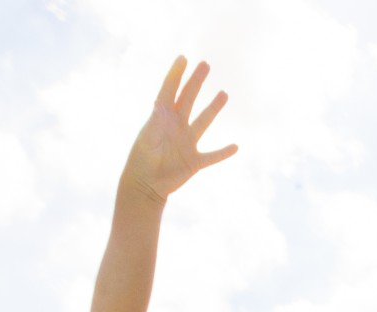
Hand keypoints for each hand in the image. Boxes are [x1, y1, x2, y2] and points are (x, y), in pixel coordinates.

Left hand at [120, 57, 236, 202]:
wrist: (144, 187)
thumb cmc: (141, 162)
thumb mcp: (147, 139)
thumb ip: (157, 123)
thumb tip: (162, 105)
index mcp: (161, 119)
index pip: (169, 91)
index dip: (176, 75)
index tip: (183, 58)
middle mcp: (176, 127)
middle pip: (188, 100)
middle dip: (196, 82)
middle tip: (205, 65)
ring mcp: (186, 143)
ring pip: (204, 122)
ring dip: (213, 108)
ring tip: (224, 94)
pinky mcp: (194, 161)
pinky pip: (212, 156)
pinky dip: (224, 152)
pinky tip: (235, 146)